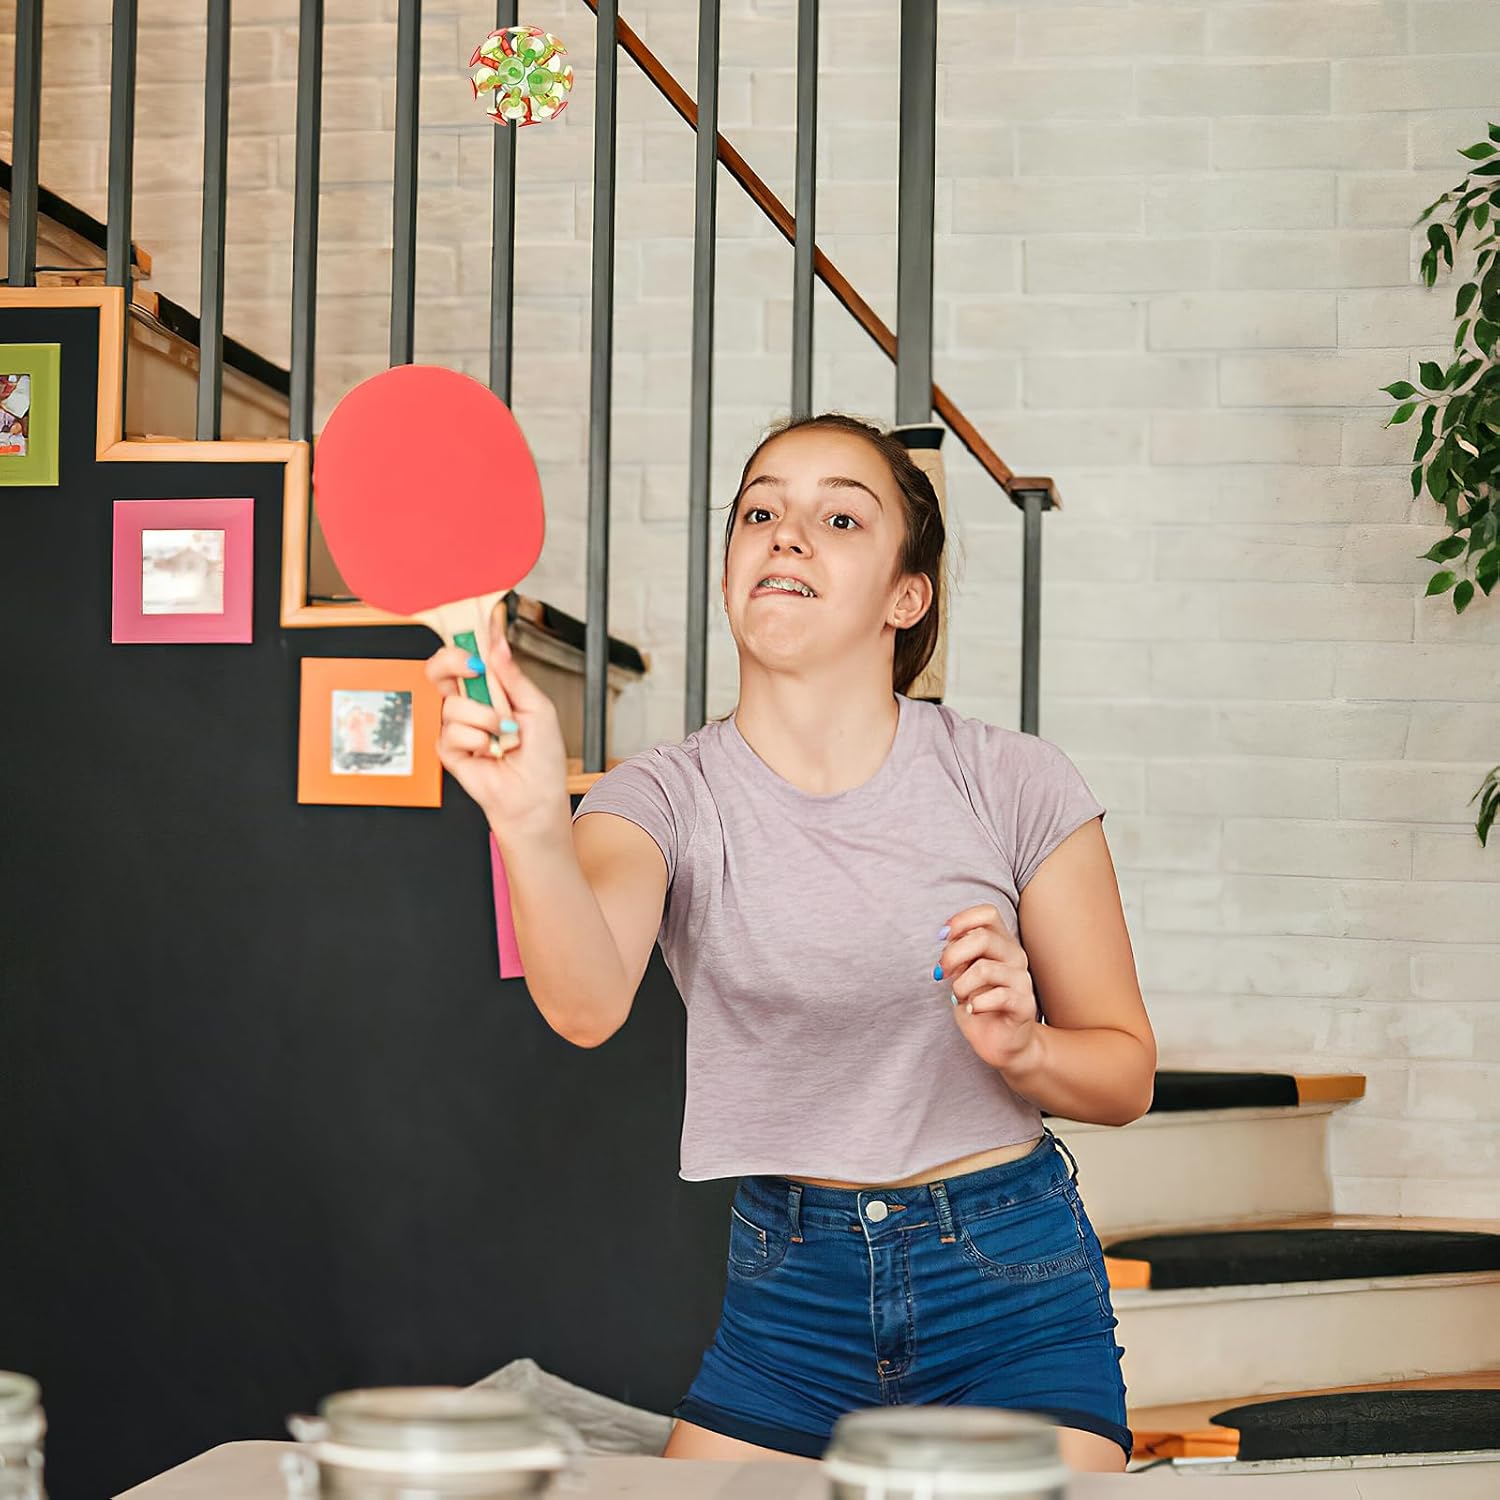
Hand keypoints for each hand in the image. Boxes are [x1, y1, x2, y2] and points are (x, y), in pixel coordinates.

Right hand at [425, 598, 571, 841]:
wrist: (535, 797)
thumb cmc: (542, 757)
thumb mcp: (537, 707)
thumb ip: (513, 676)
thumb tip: (497, 645)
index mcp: (493, 688)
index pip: (472, 655)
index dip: (468, 635)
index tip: (473, 616)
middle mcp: (472, 702)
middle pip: (442, 667)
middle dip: (452, 660)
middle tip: (474, 668)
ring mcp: (458, 725)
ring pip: (453, 702)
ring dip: (485, 719)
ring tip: (504, 736)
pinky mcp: (448, 749)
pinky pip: (451, 731)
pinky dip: (477, 741)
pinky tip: (490, 752)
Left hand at [935, 903, 1043, 1075]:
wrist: (1002, 1044)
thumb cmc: (980, 1005)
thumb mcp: (962, 975)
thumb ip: (958, 954)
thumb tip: (945, 935)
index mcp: (1001, 943)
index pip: (988, 914)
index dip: (962, 920)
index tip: (942, 936)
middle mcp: (1015, 957)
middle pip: (983, 937)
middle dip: (952, 954)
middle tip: (941, 973)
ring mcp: (1022, 980)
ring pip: (984, 968)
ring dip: (962, 985)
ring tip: (961, 998)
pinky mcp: (1025, 1005)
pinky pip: (998, 996)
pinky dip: (977, 1004)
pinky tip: (972, 1010)